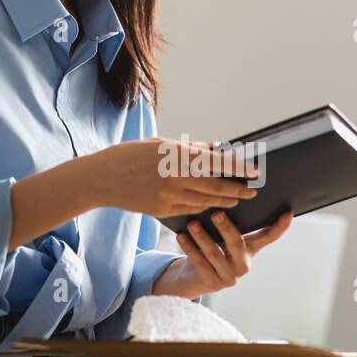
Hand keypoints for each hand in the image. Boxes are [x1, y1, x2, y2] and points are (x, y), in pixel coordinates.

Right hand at [91, 137, 258, 217]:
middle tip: (251, 192)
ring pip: (205, 202)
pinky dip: (203, 207)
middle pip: (216, 187)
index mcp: (177, 157)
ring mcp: (168, 198)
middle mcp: (176, 178)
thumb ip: (190, 149)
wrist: (101, 179)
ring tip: (234, 199)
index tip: (255, 172)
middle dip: (237, 190)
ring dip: (222, 201)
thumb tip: (215, 149)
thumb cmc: (130, 155)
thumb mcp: (160, 145)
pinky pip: (189, 210)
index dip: (239, 169)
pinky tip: (211, 205)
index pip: (217, 163)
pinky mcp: (161, 211)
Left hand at [153, 210, 293, 299]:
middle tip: (216, 213)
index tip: (288, 212)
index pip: (268, 237)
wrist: (192, 277)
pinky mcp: (212, 284)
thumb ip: (230, 220)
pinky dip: (190, 248)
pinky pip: (200, 263)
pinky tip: (181, 236)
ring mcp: (229, 277)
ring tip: (192, 224)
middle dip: (226, 228)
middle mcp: (243, 265)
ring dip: (202, 237)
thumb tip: (229, 192)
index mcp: (250, 250)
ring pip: (214, 253)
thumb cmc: (211, 247)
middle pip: (237, 243)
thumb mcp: (223, 236)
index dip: (279, 226)